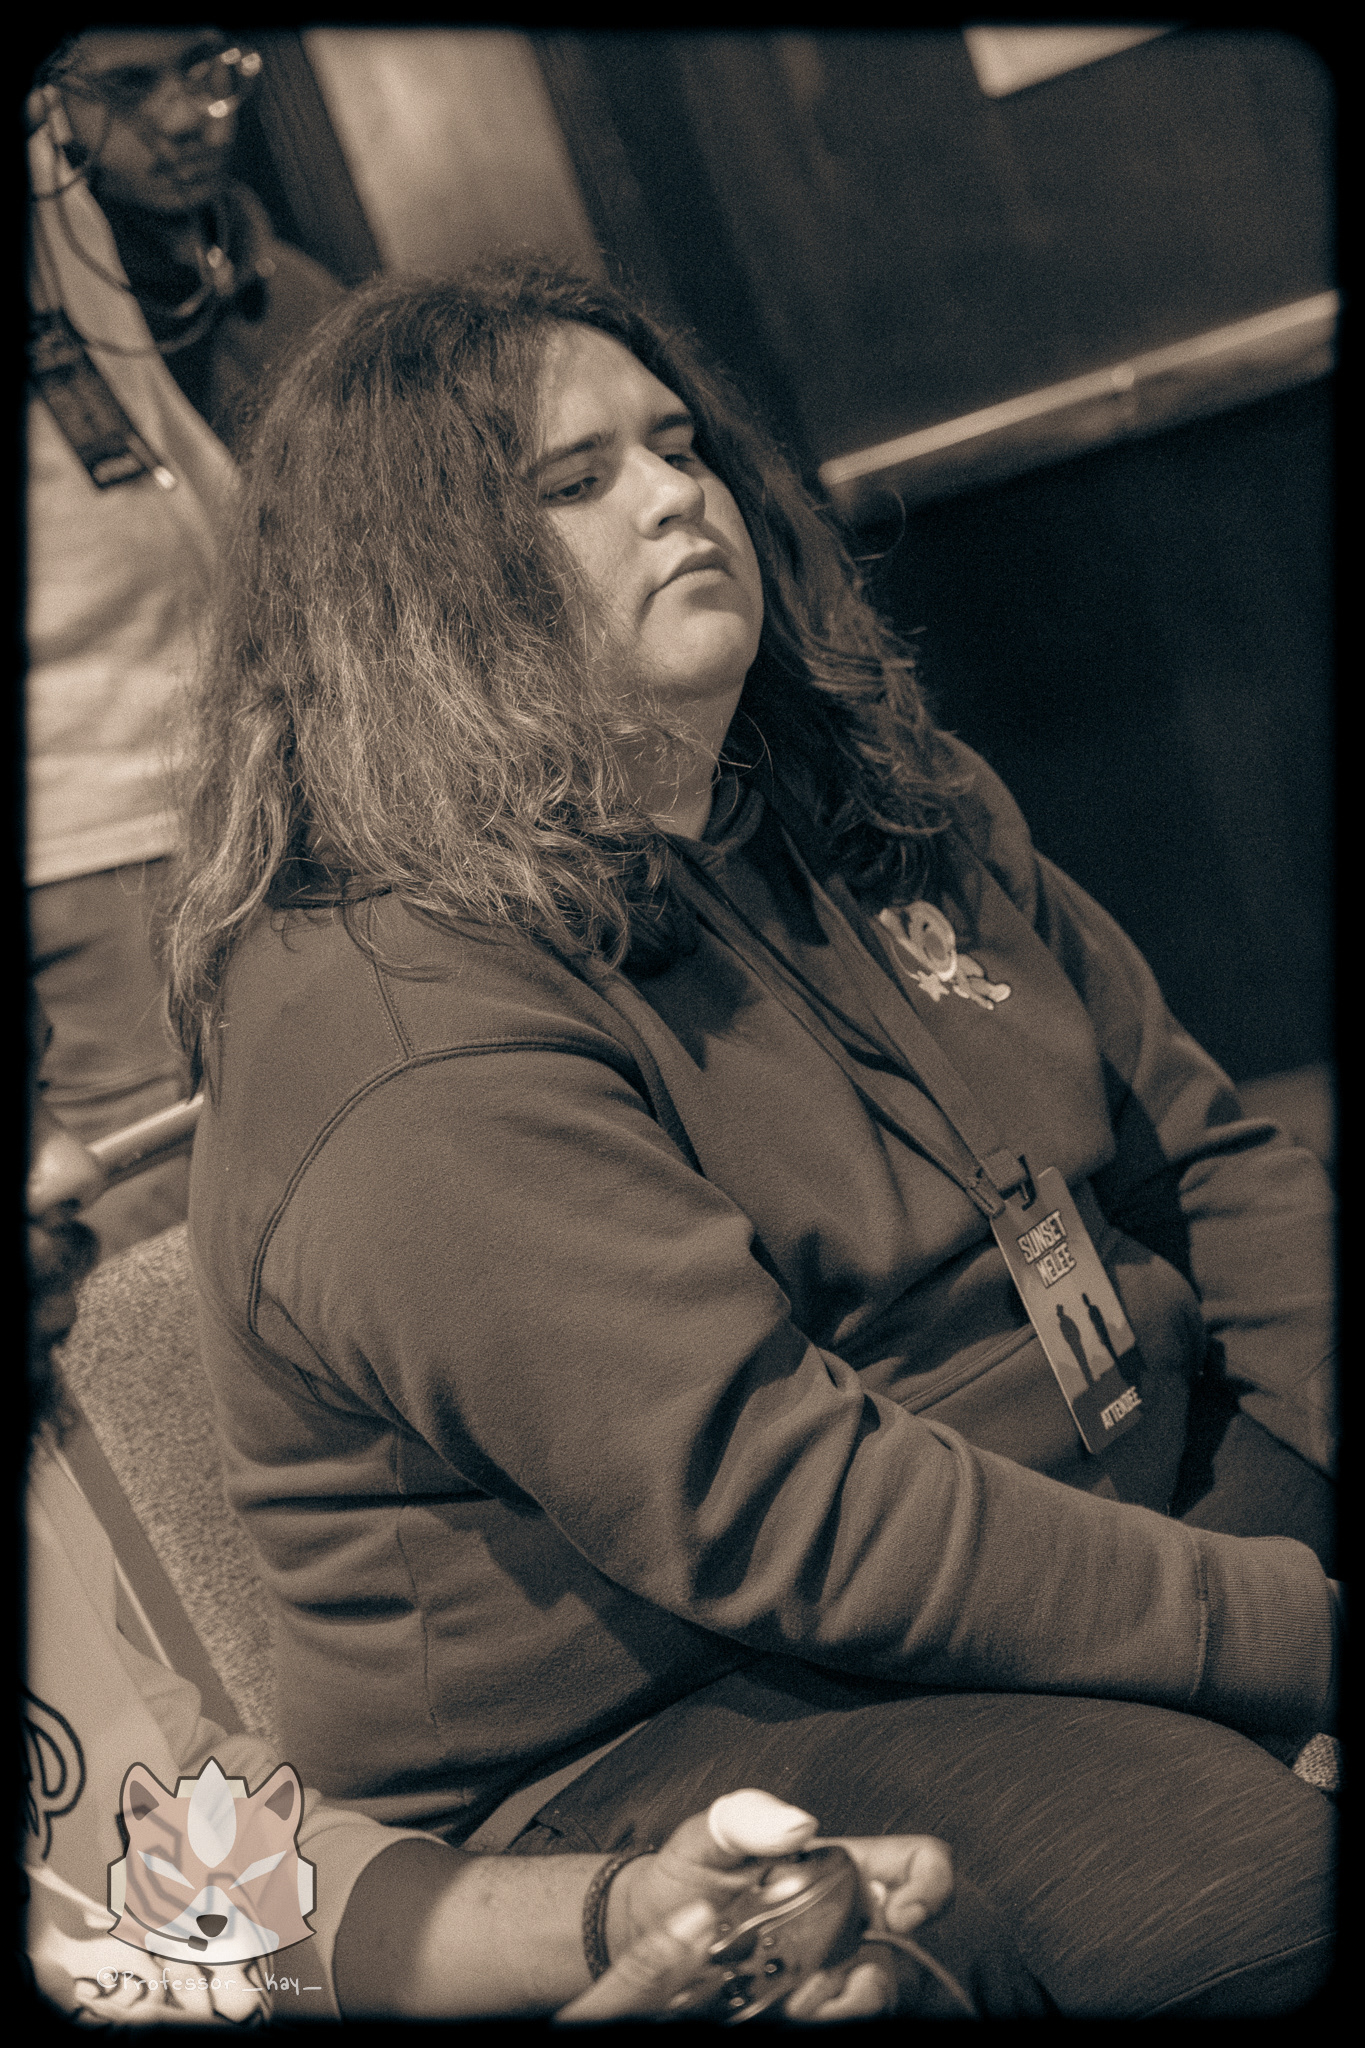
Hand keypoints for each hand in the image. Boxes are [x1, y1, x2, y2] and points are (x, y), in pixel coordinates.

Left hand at [555, 1788, 952, 2023]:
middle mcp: (847, 1919)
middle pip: (906, 1948)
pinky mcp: (806, 2006)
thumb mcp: (710, 1832)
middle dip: (877, 1973)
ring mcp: (829, 1968)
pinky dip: (822, 2020)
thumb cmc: (687, 1872)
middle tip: (832, 1981)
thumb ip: (749, 1815)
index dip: (932, 1884)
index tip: (905, 1912)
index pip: (917, 1863)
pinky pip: (837, 2018)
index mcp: (840, 1867)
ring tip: (798, 2000)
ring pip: (874, 1994)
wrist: (646, 1933)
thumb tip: (802, 1824)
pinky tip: (784, 2012)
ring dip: (847, 2005)